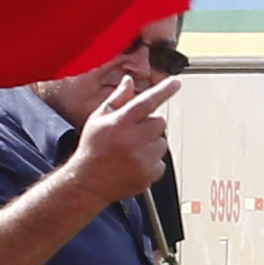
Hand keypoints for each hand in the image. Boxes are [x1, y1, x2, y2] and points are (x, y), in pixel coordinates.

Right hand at [65, 71, 180, 200]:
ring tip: (132, 150)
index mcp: (120, 123)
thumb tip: (128, 82)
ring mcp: (142, 158)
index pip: (147, 101)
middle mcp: (133, 140)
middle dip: (149, 125)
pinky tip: (135, 162)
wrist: (88, 182)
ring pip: (162, 142)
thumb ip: (117, 98)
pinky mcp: (149, 174)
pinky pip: (161, 162)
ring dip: (151, 144)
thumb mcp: (98, 119)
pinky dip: (152, 162)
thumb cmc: (92, 149)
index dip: (164, 90)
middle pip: (159, 123)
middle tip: (133, 133)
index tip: (175, 84)